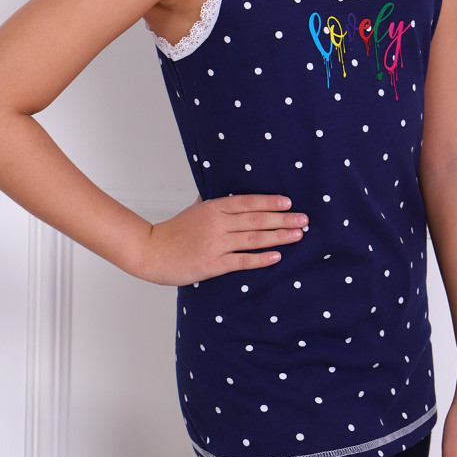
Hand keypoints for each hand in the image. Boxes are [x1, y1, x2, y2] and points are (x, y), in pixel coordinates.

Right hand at [140, 193, 307, 285]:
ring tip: (297, 235)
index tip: (288, 203)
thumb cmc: (174, 230)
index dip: (270, 202)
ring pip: (253, 238)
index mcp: (214, 207)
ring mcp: (216, 244)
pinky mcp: (213, 264)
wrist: (152, 251)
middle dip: (283, 219)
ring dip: (278, 236)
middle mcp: (217, 223)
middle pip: (256, 219)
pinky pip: (242, 260)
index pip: (248, 202)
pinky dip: (261, 258)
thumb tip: (229, 191)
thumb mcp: (195, 209)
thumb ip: (213, 202)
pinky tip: (277, 256)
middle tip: (304, 219)